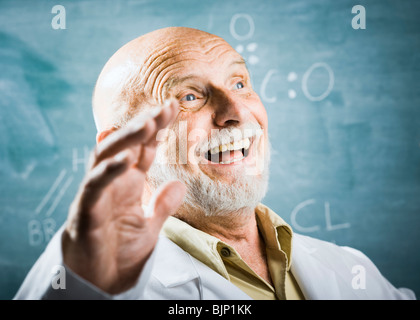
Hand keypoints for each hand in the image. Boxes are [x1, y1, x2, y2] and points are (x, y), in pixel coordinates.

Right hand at [62, 100, 185, 293]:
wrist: (99, 280)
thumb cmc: (119, 249)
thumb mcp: (149, 226)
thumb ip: (162, 205)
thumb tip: (180, 184)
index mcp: (129, 182)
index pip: (143, 147)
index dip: (157, 127)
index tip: (174, 107)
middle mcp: (112, 181)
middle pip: (126, 145)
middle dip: (145, 124)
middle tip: (165, 107)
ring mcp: (98, 193)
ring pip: (107, 156)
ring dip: (127, 139)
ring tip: (149, 124)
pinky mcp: (86, 210)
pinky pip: (96, 186)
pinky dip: (109, 171)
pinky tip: (126, 159)